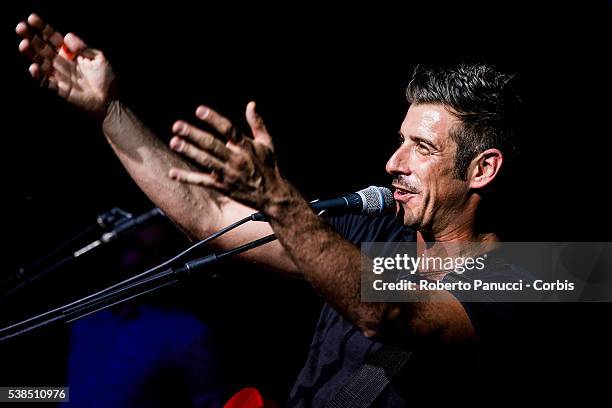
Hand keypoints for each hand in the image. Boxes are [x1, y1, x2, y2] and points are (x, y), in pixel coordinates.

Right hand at [16, 14, 114, 117]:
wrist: (110, 101)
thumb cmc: (107, 80)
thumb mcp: (99, 59)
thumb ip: (83, 48)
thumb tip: (67, 36)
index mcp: (71, 53)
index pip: (54, 39)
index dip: (43, 29)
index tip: (32, 19)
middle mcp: (62, 63)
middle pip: (44, 49)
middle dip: (32, 38)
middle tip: (20, 28)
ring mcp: (60, 76)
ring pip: (42, 63)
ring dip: (32, 54)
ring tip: (23, 44)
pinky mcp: (60, 89)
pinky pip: (47, 82)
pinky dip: (39, 76)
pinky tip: (34, 67)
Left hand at [168, 102, 292, 215]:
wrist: (274, 196)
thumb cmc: (270, 166)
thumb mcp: (267, 143)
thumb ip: (258, 123)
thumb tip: (251, 104)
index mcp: (246, 147)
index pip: (228, 129)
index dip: (213, 119)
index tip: (199, 110)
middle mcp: (236, 159)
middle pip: (212, 144)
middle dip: (194, 135)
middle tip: (177, 125)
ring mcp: (229, 174)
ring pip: (206, 161)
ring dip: (189, 152)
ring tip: (174, 142)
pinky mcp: (223, 187)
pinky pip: (203, 181)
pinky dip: (188, 178)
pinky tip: (173, 174)